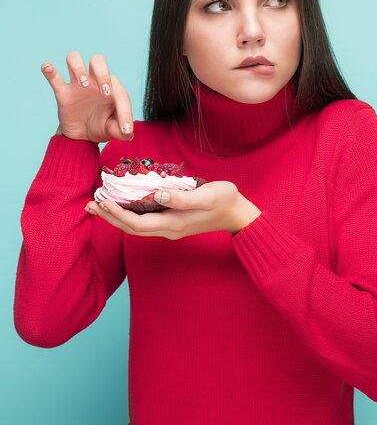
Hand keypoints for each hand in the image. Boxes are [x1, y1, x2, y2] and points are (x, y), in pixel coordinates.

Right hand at [41, 51, 133, 142]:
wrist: (81, 135)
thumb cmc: (101, 126)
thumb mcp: (114, 131)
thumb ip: (122, 132)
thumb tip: (128, 133)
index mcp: (113, 89)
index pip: (120, 92)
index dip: (125, 111)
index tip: (124, 129)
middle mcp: (95, 81)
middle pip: (97, 60)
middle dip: (102, 73)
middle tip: (104, 92)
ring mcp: (78, 85)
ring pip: (74, 59)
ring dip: (78, 68)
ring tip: (83, 84)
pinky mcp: (63, 93)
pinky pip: (54, 78)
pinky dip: (50, 71)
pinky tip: (48, 67)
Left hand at [85, 181, 261, 237]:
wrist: (238, 214)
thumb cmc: (224, 201)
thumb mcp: (207, 196)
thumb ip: (182, 197)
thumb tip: (158, 195)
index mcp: (172, 224)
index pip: (136, 223)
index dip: (116, 214)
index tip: (101, 201)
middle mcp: (167, 229)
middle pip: (130, 227)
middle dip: (109, 217)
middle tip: (89, 204)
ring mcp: (170, 227)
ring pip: (135, 225)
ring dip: (116, 216)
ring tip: (99, 205)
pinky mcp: (173, 221)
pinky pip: (144, 220)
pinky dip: (129, 213)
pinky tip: (124, 203)